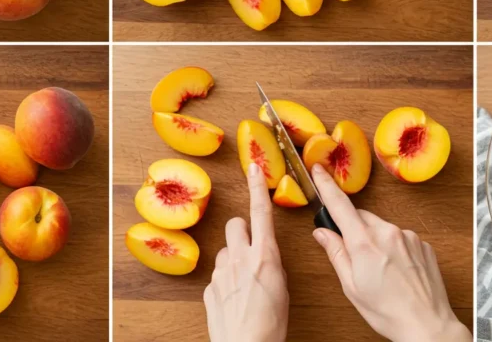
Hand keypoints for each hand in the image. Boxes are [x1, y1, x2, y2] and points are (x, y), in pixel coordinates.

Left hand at [204, 163, 288, 341]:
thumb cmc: (271, 325)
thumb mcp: (282, 288)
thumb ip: (271, 264)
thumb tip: (264, 256)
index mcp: (264, 256)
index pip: (260, 212)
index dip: (256, 186)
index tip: (253, 166)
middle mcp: (240, 259)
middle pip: (235, 225)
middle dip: (242, 232)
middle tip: (250, 248)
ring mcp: (221, 273)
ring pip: (225, 251)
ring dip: (234, 260)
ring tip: (245, 284)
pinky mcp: (209, 288)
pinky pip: (218, 275)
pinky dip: (226, 283)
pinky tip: (235, 300)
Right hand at [311, 164, 469, 341]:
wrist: (426, 324)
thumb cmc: (388, 312)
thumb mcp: (351, 286)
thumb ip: (336, 254)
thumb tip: (323, 233)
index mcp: (365, 243)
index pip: (340, 205)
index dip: (326, 185)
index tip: (318, 171)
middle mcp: (388, 233)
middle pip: (361, 218)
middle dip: (353, 230)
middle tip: (354, 256)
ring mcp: (408, 236)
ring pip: (381, 228)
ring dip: (375, 241)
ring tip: (380, 271)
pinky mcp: (422, 243)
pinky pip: (400, 237)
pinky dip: (393, 248)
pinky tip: (396, 271)